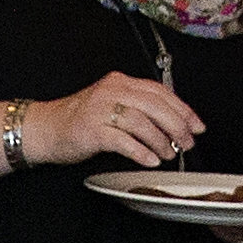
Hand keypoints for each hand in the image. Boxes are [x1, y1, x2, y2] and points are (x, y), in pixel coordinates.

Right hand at [24, 72, 203, 169]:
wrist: (45, 128)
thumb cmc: (79, 121)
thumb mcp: (111, 105)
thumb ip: (138, 108)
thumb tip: (173, 125)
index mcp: (120, 82)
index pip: (160, 92)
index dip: (183, 109)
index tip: (197, 125)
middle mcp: (111, 90)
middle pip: (155, 106)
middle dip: (177, 126)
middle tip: (187, 143)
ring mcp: (100, 109)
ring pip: (142, 123)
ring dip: (160, 141)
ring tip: (169, 154)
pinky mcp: (92, 130)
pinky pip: (123, 141)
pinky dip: (141, 152)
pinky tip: (150, 160)